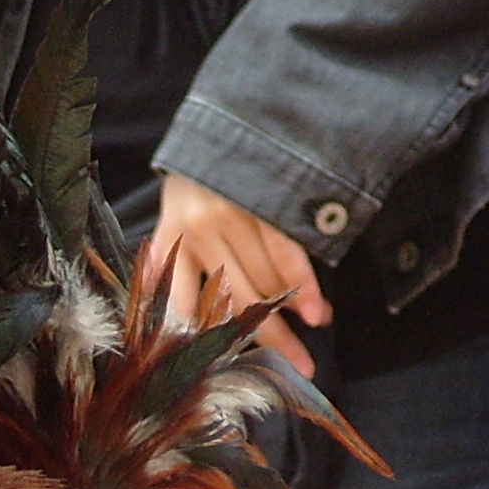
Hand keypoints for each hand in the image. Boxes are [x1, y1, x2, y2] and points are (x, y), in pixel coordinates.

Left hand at [139, 172, 329, 372]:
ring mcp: (231, 216)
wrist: (219, 119)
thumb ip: (172, 262)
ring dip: (293, 312)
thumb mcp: (173, 217)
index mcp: (171, 240)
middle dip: (272, 338)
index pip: (188, 304)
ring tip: (313, 333)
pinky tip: (317, 309)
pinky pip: (286, 252)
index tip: (232, 370)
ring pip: (265, 280)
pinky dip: (305, 284)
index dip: (210, 340)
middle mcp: (198, 232)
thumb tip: (174, 321)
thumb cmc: (195, 179)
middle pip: (237, 300)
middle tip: (298, 367)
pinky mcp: (260, 202)